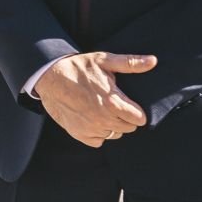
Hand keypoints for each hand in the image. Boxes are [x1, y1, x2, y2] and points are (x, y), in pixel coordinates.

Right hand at [36, 52, 155, 147]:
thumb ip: (130, 63)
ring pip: (114, 135)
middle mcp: (103, 119)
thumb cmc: (78, 67)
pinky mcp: (79, 133)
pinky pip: (98, 140)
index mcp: (113, 103)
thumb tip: (153, 61)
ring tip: (102, 110)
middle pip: (128, 128)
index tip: (129, 104)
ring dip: (112, 126)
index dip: (137, 111)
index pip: (139, 119)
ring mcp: (91, 128)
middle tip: (114, 104)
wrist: (49, 77)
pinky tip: (92, 118)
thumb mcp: (104, 61)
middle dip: (125, 118)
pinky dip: (98, 133)